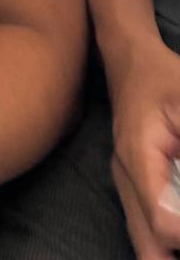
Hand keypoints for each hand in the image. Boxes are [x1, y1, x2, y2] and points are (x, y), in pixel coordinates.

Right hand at [109, 40, 179, 256]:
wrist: (130, 61)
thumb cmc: (161, 76)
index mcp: (137, 158)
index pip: (162, 219)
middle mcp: (126, 180)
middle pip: (149, 248)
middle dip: (175, 252)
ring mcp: (126, 187)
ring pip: (146, 245)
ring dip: (172, 248)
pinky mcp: (134, 188)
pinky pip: (149, 232)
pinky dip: (170, 242)